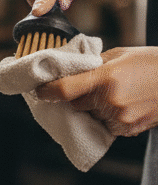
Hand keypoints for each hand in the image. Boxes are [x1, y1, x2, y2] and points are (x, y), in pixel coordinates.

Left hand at [36, 47, 157, 136]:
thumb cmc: (149, 63)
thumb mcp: (117, 55)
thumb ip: (92, 64)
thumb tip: (69, 70)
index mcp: (104, 77)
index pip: (64, 90)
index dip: (47, 92)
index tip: (39, 90)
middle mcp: (110, 100)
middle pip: (76, 104)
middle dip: (75, 96)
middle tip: (82, 86)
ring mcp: (121, 117)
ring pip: (91, 116)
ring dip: (92, 108)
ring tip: (109, 93)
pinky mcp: (130, 129)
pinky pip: (107, 125)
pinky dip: (107, 117)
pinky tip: (120, 103)